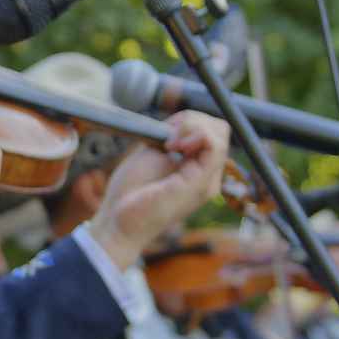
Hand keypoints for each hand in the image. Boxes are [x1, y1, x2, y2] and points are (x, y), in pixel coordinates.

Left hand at [87, 112, 229, 268]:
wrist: (118, 218)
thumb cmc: (131, 191)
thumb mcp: (153, 153)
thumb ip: (172, 137)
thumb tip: (184, 121)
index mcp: (198, 169)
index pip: (213, 131)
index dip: (190, 121)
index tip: (165, 130)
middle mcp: (208, 176)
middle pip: (220, 129)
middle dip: (193, 120)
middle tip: (167, 136)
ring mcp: (207, 181)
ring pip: (220, 133)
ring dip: (191, 125)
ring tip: (168, 143)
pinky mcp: (200, 185)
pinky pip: (215, 147)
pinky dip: (196, 134)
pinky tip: (174, 145)